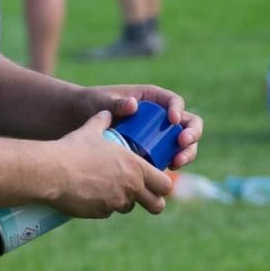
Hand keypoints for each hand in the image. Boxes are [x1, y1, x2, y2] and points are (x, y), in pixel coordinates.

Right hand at [51, 111, 172, 216]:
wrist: (52, 172)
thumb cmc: (74, 149)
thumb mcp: (90, 131)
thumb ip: (102, 122)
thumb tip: (105, 113)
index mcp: (136, 168)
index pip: (165, 184)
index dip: (163, 184)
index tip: (157, 182)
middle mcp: (131, 188)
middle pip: (157, 205)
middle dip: (153, 201)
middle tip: (146, 196)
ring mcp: (116, 203)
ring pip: (130, 207)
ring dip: (125, 201)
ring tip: (113, 190)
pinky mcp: (100, 213)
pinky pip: (108, 212)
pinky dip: (104, 206)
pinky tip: (93, 195)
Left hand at [80, 84, 203, 168]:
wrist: (78, 123)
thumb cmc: (91, 106)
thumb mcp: (101, 102)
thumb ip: (114, 103)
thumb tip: (133, 105)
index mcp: (153, 98)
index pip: (175, 102)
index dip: (179, 110)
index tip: (173, 121)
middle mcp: (161, 116)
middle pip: (187, 124)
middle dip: (190, 136)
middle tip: (181, 145)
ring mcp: (159, 135)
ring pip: (183, 144)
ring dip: (186, 154)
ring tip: (175, 163)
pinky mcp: (154, 150)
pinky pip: (170, 157)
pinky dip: (173, 164)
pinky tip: (167, 172)